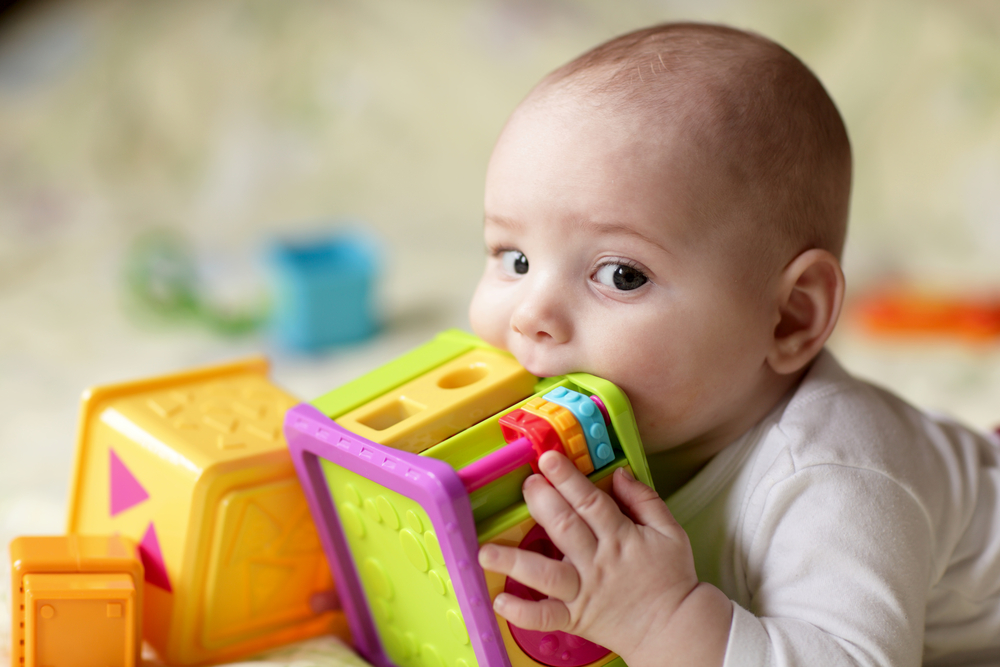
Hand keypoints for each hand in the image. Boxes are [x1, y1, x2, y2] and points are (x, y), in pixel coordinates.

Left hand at [477, 451, 730, 666]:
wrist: (674, 628)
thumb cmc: (672, 577)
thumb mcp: (670, 532)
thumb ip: (644, 500)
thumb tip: (618, 473)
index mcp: (620, 538)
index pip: (590, 502)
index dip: (568, 478)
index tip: (548, 458)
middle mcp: (597, 563)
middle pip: (564, 528)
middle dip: (541, 503)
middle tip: (526, 484)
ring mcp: (583, 592)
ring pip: (545, 575)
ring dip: (514, 562)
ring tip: (486, 552)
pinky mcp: (575, 618)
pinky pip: (546, 617)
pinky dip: (522, 612)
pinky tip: (500, 601)